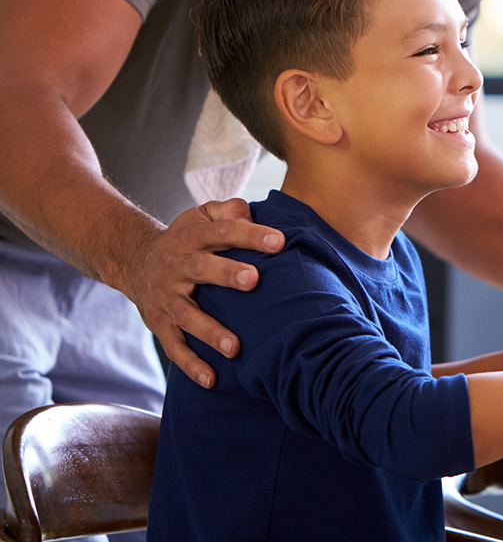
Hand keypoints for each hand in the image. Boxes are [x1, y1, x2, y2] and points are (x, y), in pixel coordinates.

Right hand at [125, 199, 283, 388]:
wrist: (135, 260)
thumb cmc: (186, 237)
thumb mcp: (201, 215)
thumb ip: (228, 210)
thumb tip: (252, 214)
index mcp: (192, 236)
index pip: (224, 231)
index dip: (251, 235)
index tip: (279, 241)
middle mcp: (177, 266)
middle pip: (202, 269)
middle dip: (227, 274)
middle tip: (254, 281)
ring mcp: (166, 297)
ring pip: (186, 316)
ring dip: (210, 332)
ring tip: (235, 348)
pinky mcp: (159, 324)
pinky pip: (174, 347)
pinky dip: (190, 365)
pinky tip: (212, 380)